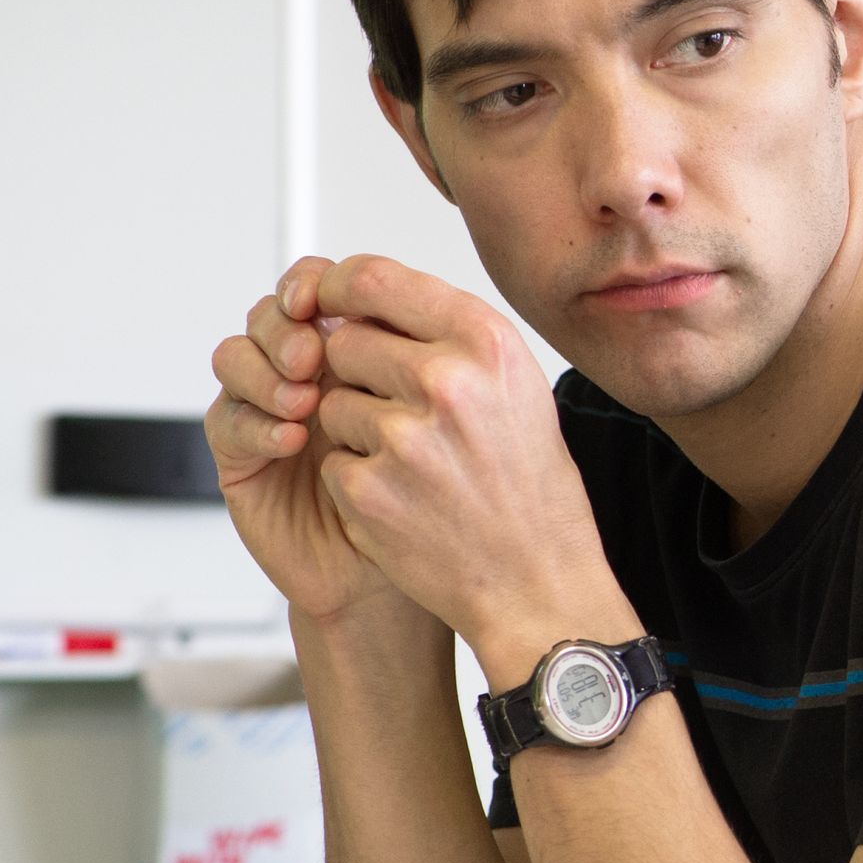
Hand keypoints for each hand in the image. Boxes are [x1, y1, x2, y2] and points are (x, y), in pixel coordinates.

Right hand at [207, 258, 403, 626]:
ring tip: (304, 399)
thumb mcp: (453, 416)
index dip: (318, 282)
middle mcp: (310, 373)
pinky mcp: (245, 458)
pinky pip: (227, 422)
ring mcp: (272, 411)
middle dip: (286, 325)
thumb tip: (428, 301)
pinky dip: (256, 423)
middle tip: (314, 356)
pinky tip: (292, 438)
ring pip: (236, 357)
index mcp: (358, 348)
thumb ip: (432, 356)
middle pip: (272, 314)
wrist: (404, 577)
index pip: (322, 288)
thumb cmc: (437, 497)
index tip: (333, 296)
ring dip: (265, 370)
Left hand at [303, 255, 632, 676]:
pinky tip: (407, 503)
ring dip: (357, 432)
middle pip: (343, 342)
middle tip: (404, 415)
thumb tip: (364, 302)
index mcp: (487, 343)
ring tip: (417, 468)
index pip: (372, 278)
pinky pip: (331, 461)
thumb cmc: (530, 491)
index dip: (334, 288)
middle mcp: (447, 380)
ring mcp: (403, 436)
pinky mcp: (367, 489)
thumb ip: (448, 340)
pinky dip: (357, 482)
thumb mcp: (515, 390)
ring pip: (330, 403)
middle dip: (357, 374)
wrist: (537, 584)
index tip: (324, 304)